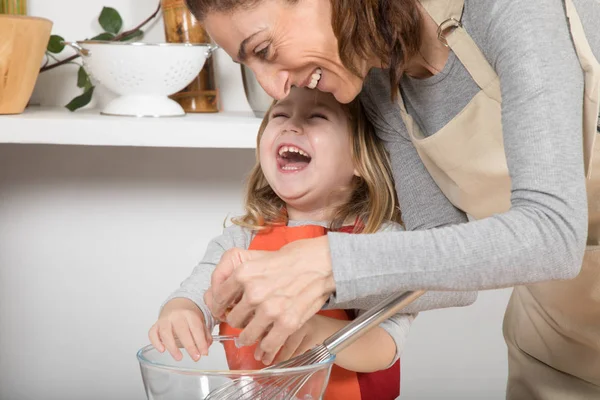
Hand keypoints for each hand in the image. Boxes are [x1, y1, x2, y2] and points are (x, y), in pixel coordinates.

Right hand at [148, 298, 210, 361]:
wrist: (176, 307)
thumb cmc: (189, 319)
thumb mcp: (200, 323)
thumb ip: (205, 335)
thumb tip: (206, 348)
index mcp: (190, 314)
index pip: (196, 328)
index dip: (201, 341)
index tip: (204, 353)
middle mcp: (176, 316)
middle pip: (182, 330)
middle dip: (190, 346)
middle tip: (195, 358)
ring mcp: (164, 320)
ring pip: (166, 333)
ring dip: (172, 347)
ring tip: (179, 358)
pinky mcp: (155, 325)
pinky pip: (152, 333)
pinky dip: (156, 342)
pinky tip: (162, 350)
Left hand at [212, 236, 335, 364]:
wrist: (323, 263)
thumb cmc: (294, 257)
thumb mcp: (258, 256)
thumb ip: (235, 271)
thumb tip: (217, 291)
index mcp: (243, 273)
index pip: (217, 298)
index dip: (219, 306)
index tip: (224, 310)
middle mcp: (253, 292)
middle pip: (232, 319)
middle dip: (238, 320)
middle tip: (246, 319)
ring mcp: (270, 309)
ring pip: (246, 335)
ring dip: (249, 337)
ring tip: (252, 336)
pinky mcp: (287, 323)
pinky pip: (268, 344)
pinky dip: (266, 349)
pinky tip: (265, 350)